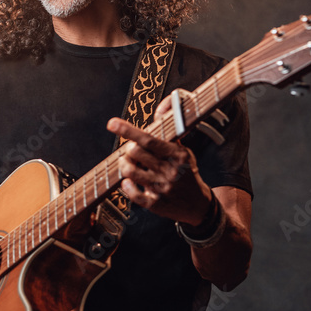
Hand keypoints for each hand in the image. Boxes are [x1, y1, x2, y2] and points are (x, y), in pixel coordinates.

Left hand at [107, 103, 212, 224]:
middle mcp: (170, 171)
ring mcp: (163, 188)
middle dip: (128, 150)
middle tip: (131, 152)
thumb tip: (164, 104)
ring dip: (124, 165)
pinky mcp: (156, 204)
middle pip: (135, 152)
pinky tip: (129, 182)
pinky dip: (126, 185)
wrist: (198, 205)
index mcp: (178, 155)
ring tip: (130, 165)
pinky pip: (132, 193)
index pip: (149, 139)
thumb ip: (169, 130)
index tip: (112, 123)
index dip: (128, 130)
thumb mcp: (183, 150)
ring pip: (130, 171)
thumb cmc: (186, 173)